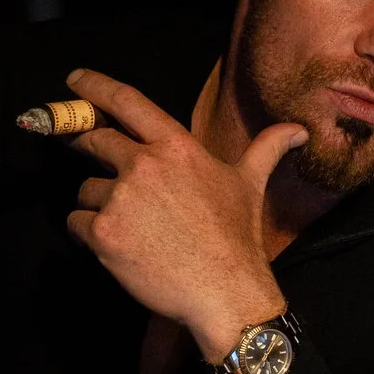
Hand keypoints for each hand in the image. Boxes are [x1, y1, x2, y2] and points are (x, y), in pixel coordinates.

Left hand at [60, 68, 306, 344]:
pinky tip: (116, 246)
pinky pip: (76, 223)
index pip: (126, 102)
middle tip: (87, 159)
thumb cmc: (237, 238)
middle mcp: (143, 165)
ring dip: (96, 204)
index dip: (95, 86)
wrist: (224, 293)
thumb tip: (298, 130)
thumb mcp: (250, 184)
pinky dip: (88, 234)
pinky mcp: (103, 233)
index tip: (75, 80)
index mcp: (176, 147)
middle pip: (93, 141)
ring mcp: (120, 199)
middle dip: (85, 147)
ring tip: (128, 227)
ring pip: (85, 190)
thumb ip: (266, 149)